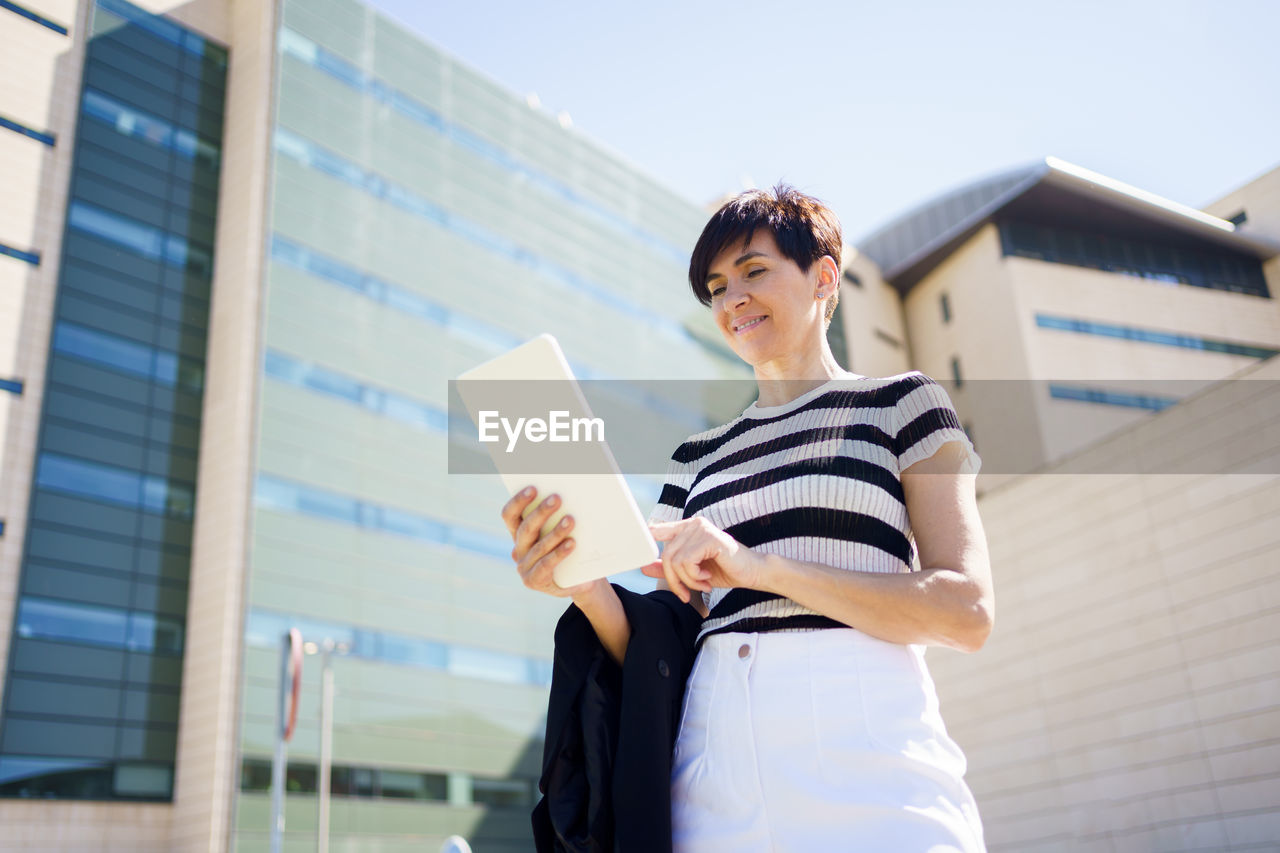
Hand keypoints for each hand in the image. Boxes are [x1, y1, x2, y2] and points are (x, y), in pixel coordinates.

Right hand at [501, 486, 605, 600]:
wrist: (580, 579)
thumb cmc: (571, 547)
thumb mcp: (562, 530)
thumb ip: (558, 515)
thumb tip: (570, 494)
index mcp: (519, 532)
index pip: (510, 515)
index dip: (519, 501)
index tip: (533, 488)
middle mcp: (518, 549)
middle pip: (526, 528)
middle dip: (541, 512)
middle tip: (557, 498)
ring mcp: (524, 566)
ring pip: (539, 546)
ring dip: (555, 532)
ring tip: (571, 520)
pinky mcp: (534, 581)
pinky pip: (546, 565)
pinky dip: (559, 553)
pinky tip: (572, 543)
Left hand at [642, 517, 766, 604]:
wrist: (753, 573)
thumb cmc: (724, 570)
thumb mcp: (691, 572)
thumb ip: (669, 568)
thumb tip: (642, 568)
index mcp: (687, 528)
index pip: (657, 530)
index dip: (646, 541)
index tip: (642, 560)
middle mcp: (693, 524)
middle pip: (666, 555)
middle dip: (674, 580)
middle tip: (686, 594)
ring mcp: (701, 528)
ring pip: (676, 560)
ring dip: (688, 581)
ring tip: (702, 585)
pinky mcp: (709, 538)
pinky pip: (687, 561)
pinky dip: (694, 577)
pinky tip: (708, 578)